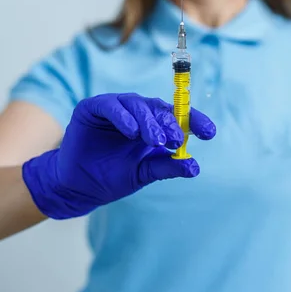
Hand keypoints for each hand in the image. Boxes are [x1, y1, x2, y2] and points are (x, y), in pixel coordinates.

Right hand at [22, 93, 215, 218]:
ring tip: (156, 140)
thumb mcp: (144, 173)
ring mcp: (116, 107)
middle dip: (171, 123)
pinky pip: (112, 106)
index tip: (209, 132)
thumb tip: (195, 167)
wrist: (80, 186)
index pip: (177, 116)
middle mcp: (137, 112)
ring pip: (138, 105)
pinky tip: (132, 132)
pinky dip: (123, 117)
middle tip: (177, 140)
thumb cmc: (113, 176)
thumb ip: (167, 167)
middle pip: (159, 108)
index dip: (194, 120)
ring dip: (149, 122)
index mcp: (153, 124)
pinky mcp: (93, 107)